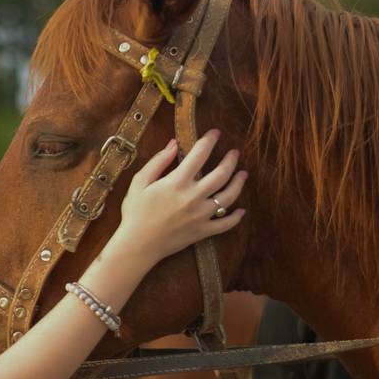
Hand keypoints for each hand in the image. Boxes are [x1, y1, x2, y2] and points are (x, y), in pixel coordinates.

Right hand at [114, 129, 246, 264]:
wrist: (137, 245)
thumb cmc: (135, 213)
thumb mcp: (139, 182)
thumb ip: (158, 162)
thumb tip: (174, 144)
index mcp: (177, 182)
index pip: (199, 155)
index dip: (209, 141)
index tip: (216, 133)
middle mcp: (193, 196)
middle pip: (221, 174)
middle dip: (231, 160)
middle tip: (235, 153)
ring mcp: (201, 215)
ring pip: (229, 196)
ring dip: (239, 183)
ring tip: (243, 174)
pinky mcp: (203, 231)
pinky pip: (225, 224)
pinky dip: (236, 217)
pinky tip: (241, 210)